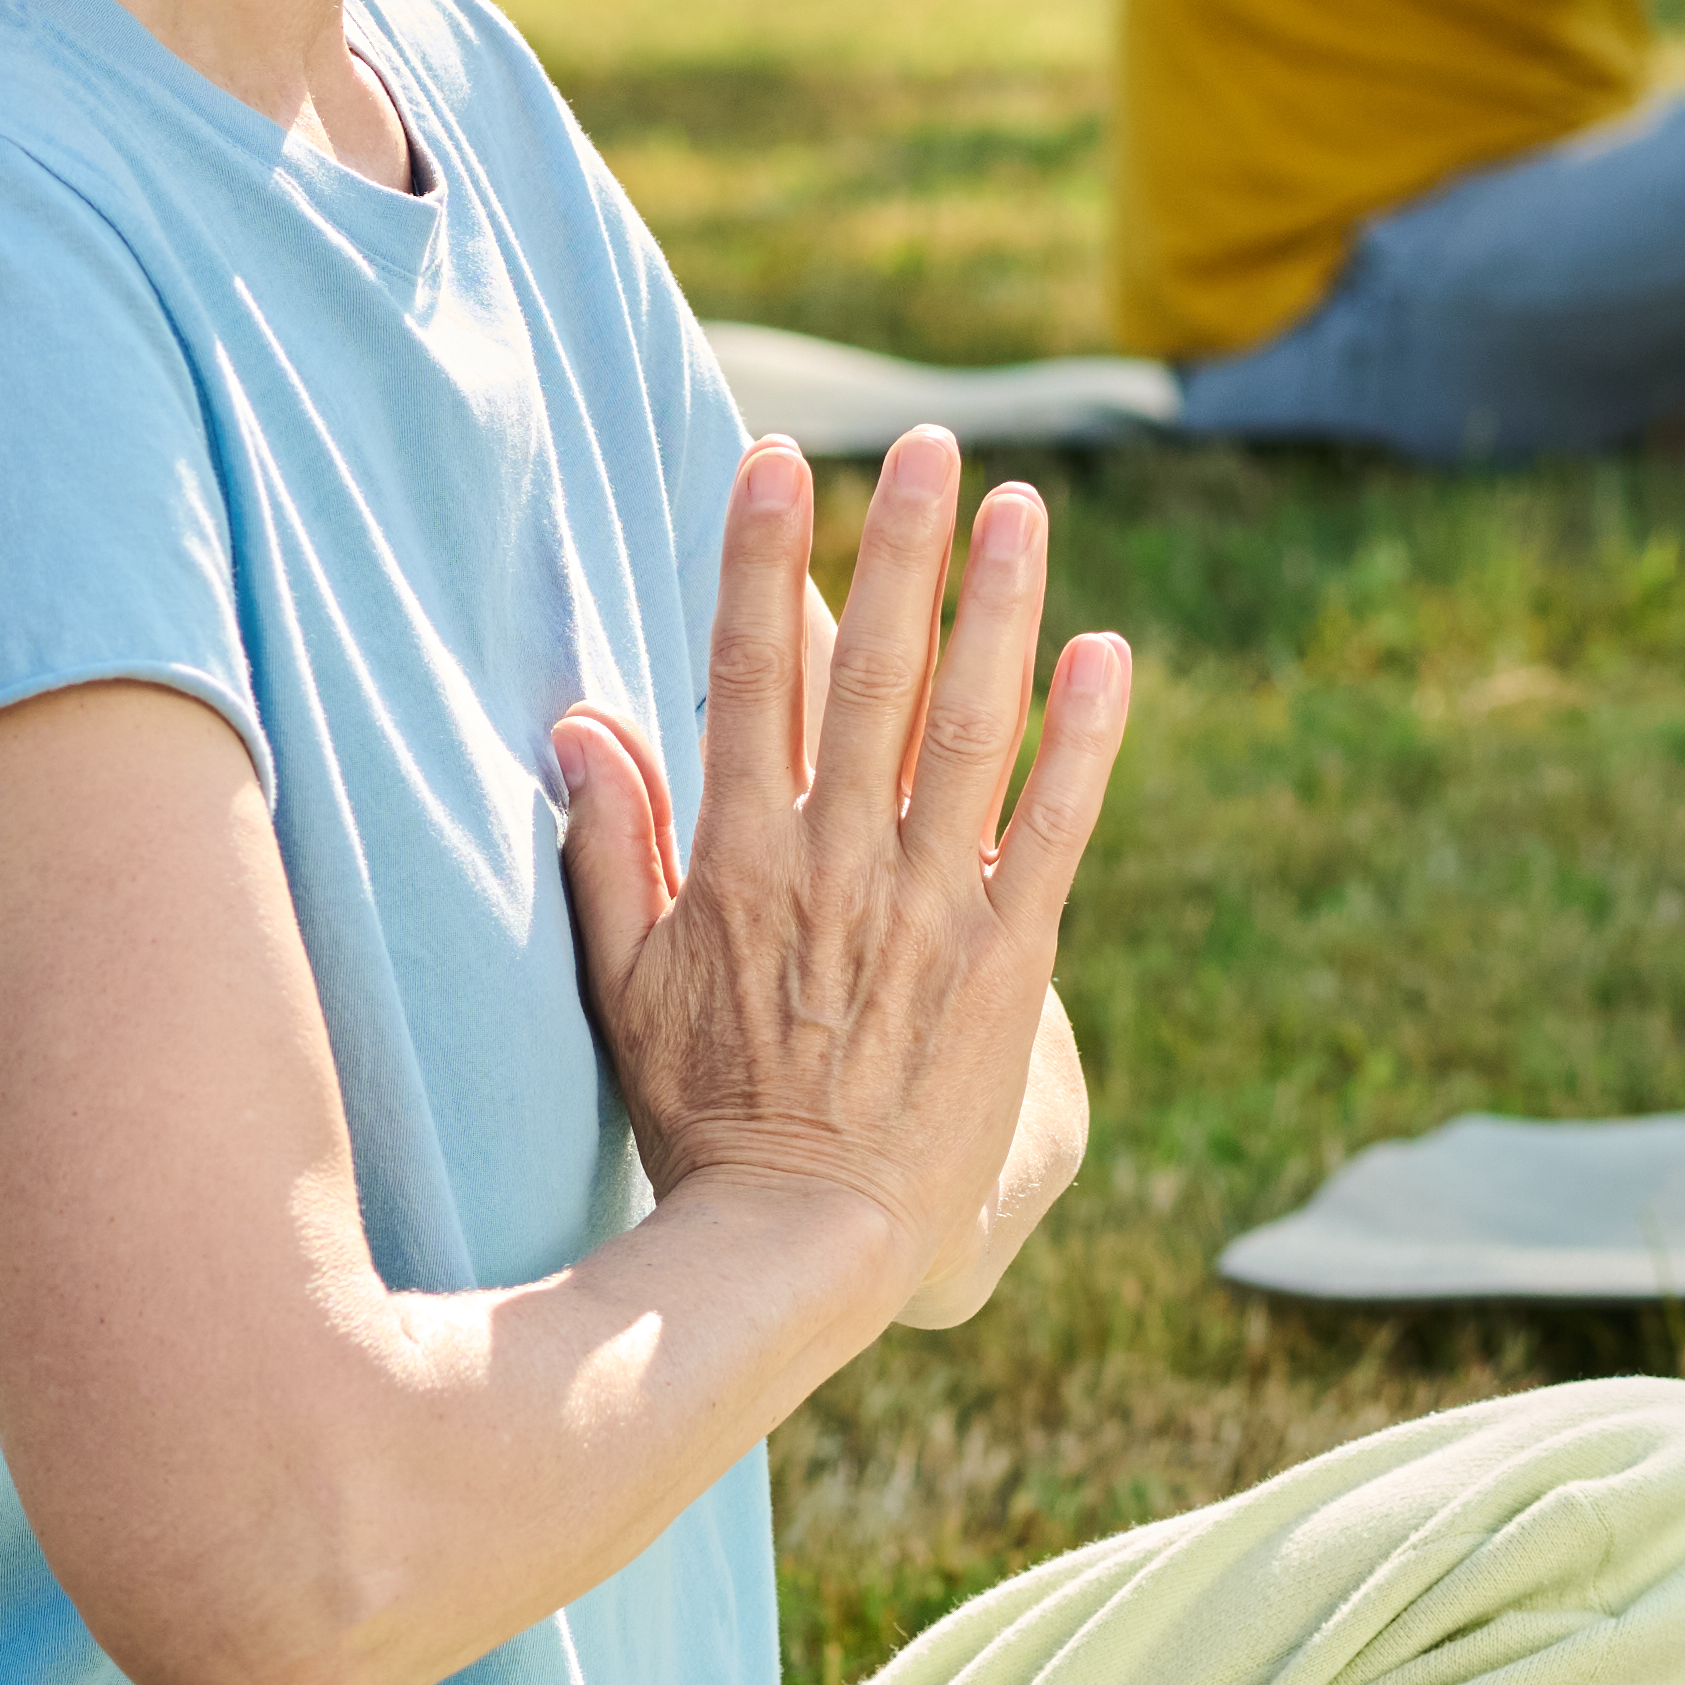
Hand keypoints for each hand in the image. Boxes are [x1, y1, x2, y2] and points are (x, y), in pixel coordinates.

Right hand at [553, 433, 1132, 1312]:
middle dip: (899, 550)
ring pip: (967, 728)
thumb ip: (606, 850)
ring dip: (997, 609)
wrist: (804, 1240)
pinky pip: (1053, 829)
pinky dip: (1083, 739)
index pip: (745, 679)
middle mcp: (835, 865)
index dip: (757, 561)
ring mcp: (926, 908)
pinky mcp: (1008, 959)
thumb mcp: (621, 985)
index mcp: (738, 861)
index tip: (773, 460)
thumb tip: (578, 722)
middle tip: (932, 445)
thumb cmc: (704, 1116)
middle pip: (868, 676)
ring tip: (1021, 504)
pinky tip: (1106, 651)